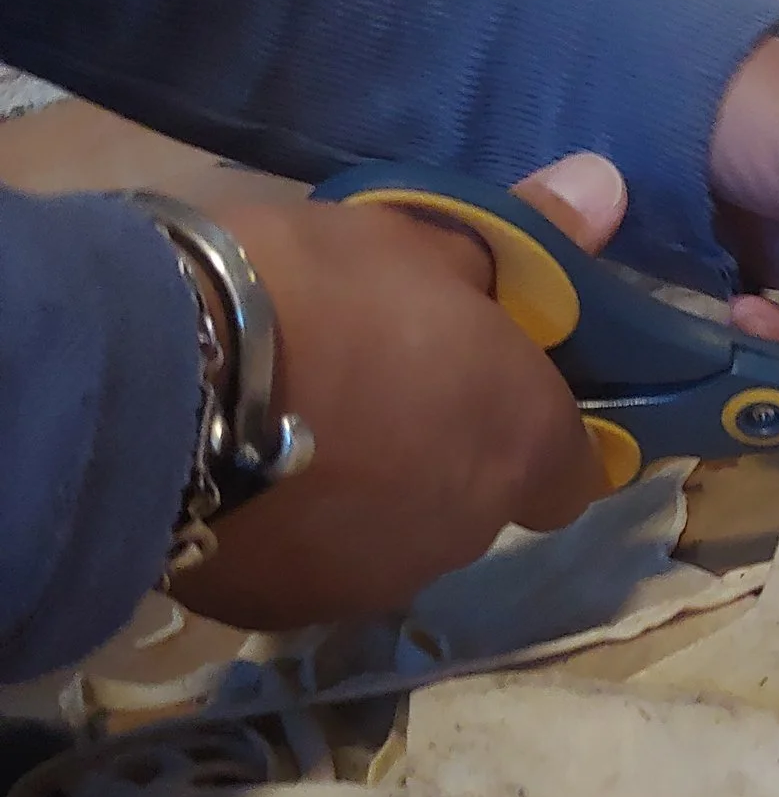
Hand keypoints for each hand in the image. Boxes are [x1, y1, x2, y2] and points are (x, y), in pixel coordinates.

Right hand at [170, 155, 621, 630]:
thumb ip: (521, 241)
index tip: (487, 392)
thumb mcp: (415, 239)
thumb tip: (607, 188)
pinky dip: (290, 532)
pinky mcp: (288, 608)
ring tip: (286, 429)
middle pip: (478, 504)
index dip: (536, 436)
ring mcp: (380, 580)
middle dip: (438, 457)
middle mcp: (471, 531)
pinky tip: (238, 477)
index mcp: (520, 444)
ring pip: (395, 541)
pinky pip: (309, 568)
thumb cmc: (308, 291)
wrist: (153, 381)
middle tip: (364, 388)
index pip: (572, 473)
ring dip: (365, 498)